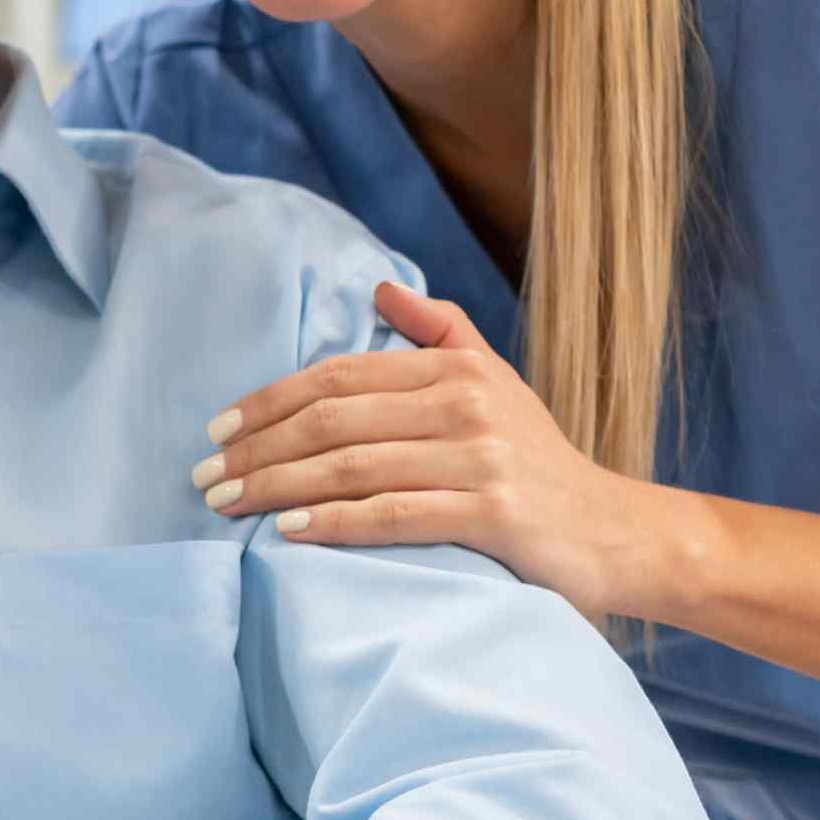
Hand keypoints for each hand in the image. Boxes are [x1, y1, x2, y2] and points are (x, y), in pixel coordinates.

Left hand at [194, 281, 648, 614]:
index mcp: (455, 368)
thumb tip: (385, 286)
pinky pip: (393, 515)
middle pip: (332, 420)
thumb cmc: (540, 462)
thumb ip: (442, 331)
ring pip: (352, 466)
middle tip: (204, 475)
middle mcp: (464, 404)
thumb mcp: (496, 382)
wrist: (615, 533)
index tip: (218, 427)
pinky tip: (288, 531)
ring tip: (226, 505)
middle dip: (257, 448)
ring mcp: (479, 459)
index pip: (338, 376)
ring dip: (276, 486)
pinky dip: (333, 522)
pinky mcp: (492, 514)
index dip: (270, 399)